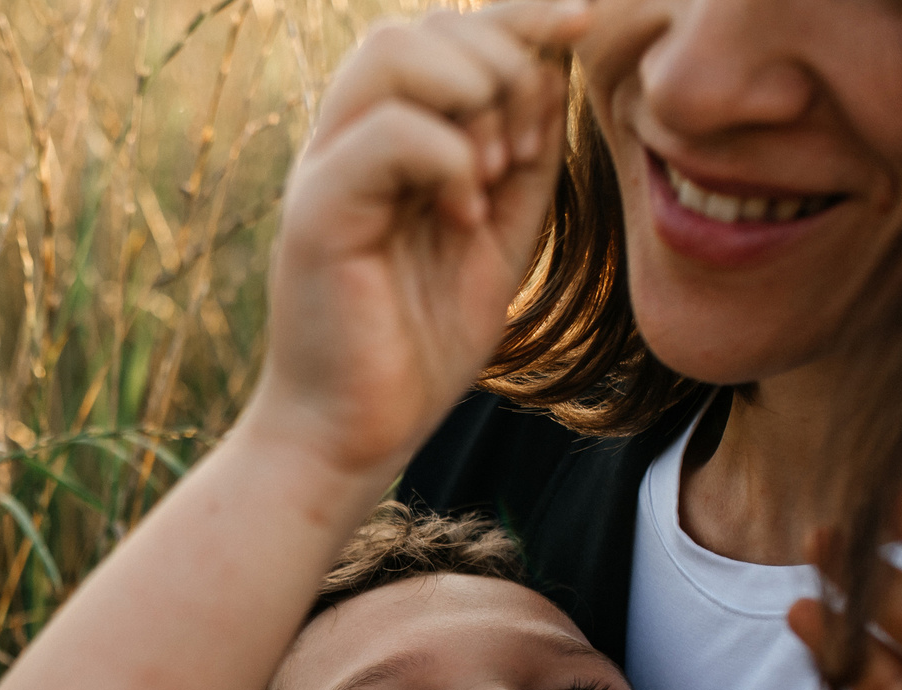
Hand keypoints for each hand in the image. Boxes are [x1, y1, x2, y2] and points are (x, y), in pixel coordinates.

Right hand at [242, 2, 591, 482]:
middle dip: (502, 64)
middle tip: (526, 151)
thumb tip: (557, 66)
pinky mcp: (316, 213)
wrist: (355, 436)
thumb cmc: (419, 345)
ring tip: (496, 171)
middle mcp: (347, 142)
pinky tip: (464, 216)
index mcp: (388, 140)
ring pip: (391, 54)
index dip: (520, 14)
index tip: (584, 23)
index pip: (447, 32)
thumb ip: (525, 155)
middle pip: (420, 28)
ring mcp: (326, 171)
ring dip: (470, 96)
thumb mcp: (501, 233)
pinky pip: (389, 133)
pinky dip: (449, 160)